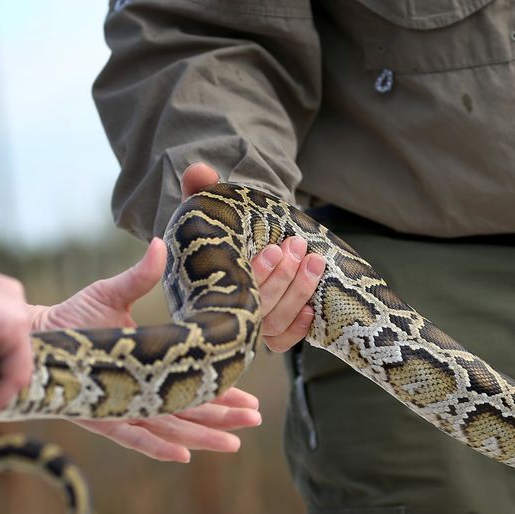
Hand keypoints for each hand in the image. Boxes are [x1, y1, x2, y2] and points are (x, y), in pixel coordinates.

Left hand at [30, 238, 261, 461]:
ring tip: (233, 443)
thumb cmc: (72, 317)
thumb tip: (160, 243)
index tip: (251, 396)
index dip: (224, 390)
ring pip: (171, 426)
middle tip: (255, 420)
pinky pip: (132, 436)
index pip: (194, 382)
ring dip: (203, 435)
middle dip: (224, 416)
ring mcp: (122, 406)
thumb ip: (140, 275)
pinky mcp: (99, 416)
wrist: (34, 336)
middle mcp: (140, 392)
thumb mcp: (112, 294)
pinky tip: (183, 455)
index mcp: (150, 368)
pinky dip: (157, 446)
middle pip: (191, 409)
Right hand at [180, 163, 323, 352]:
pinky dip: (297, 329)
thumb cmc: (220, 226)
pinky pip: (279, 342)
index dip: (257, 272)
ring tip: (314, 262)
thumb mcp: (210, 205)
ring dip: (297, 293)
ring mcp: (244, 321)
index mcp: (203, 279)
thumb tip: (200, 170)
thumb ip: (201, 187)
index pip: (230, 287)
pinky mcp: (264, 331)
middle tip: (298, 247)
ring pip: (272, 323)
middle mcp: (222, 306)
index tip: (275, 249)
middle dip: (282, 278)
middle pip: (257, 307)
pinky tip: (312, 309)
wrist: (237, 240)